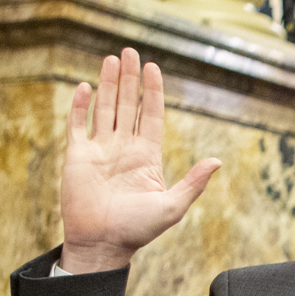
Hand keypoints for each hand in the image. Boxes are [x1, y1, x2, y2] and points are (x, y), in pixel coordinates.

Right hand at [59, 47, 221, 271]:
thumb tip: (217, 161)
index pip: (151, 115)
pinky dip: (79, 106)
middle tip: (129, 50)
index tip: (153, 67)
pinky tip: (84, 86)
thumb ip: (193, 182)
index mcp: (146, 156)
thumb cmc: (138, 230)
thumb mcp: (172, 206)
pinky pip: (77, 125)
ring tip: (111, 58)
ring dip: (107, 83)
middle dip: (129, 78)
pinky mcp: (77, 156)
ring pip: (103, 108)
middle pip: (127, 104)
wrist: (103, 244)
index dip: (151, 91)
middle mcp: (123, 148)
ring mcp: (99, 150)